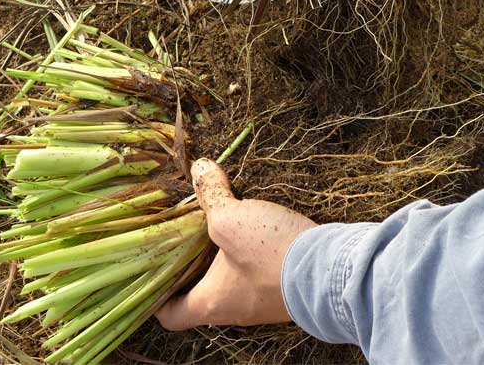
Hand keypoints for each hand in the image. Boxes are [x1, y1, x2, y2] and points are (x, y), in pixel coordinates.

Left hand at [155, 158, 316, 329]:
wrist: (332, 268)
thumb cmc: (270, 253)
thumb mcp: (232, 219)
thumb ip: (211, 195)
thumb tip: (199, 168)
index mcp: (210, 302)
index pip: (170, 314)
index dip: (155, 296)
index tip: (152, 272)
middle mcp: (233, 310)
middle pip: (200, 295)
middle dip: (190, 267)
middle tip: (183, 237)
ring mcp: (261, 303)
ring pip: (229, 283)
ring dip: (220, 258)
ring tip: (215, 226)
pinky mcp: (283, 290)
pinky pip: (255, 276)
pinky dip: (246, 256)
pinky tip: (251, 229)